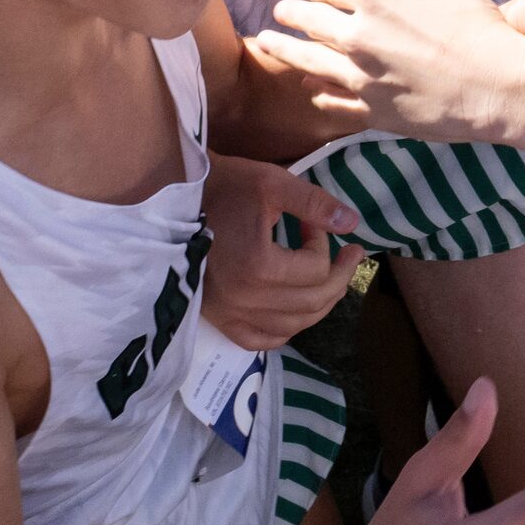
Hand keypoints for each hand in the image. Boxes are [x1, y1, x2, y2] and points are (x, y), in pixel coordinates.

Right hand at [198, 155, 359, 349]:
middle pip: (312, 303)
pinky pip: (260, 340)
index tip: (312, 223)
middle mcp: (246, 300)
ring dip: (319, 305)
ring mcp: (230, 315)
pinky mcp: (218, 320)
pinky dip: (284, 329)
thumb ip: (315, 204)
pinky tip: (294, 313)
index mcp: (259, 267)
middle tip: (350, 255)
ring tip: (330, 281)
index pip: (316, 269)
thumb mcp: (272, 183)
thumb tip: (352, 224)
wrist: (171, 201)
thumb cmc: (222, 187)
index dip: (324, 244)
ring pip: (293, 326)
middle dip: (338, 277)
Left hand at [258, 0, 524, 144]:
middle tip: (279, 14)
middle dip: (291, 16)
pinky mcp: (368, 111)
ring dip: (284, 50)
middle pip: (309, 22)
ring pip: (307, 62)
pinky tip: (311, 90)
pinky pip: (329, 102)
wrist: (498, 86)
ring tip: (266, 44)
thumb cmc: (477, 25)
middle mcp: (356, 34)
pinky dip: (318, 93)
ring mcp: (358, 76)